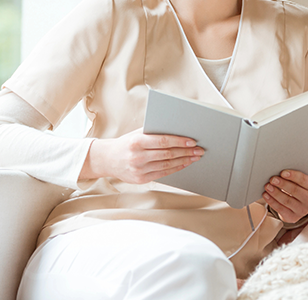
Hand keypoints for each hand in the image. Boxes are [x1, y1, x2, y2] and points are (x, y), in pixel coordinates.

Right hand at [81, 128, 203, 183]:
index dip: (179, 141)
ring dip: (184, 161)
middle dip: (186, 152)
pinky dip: (176, 168)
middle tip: (200, 150)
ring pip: (167, 165)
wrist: (107, 159)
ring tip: (195, 157)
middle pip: (167, 154)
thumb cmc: (127, 143)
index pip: (163, 141)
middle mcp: (137, 156)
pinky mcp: (141, 179)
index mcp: (137, 142)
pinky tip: (185, 164)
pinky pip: (163, 173)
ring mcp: (139, 170)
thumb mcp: (137, 133)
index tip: (192, 141)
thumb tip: (178, 128)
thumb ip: (154, 131)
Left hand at [262, 170, 307, 223]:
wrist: (297, 205)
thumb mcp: (299, 182)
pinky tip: (266, 195)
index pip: (304, 180)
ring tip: (267, 186)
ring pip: (287, 200)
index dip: (293, 176)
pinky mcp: (293, 217)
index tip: (282, 172)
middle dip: (282, 184)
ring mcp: (302, 210)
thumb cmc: (297, 188)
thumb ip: (293, 177)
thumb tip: (279, 171)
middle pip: (295, 190)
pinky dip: (272, 201)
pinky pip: (281, 209)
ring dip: (275, 193)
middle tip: (272, 179)